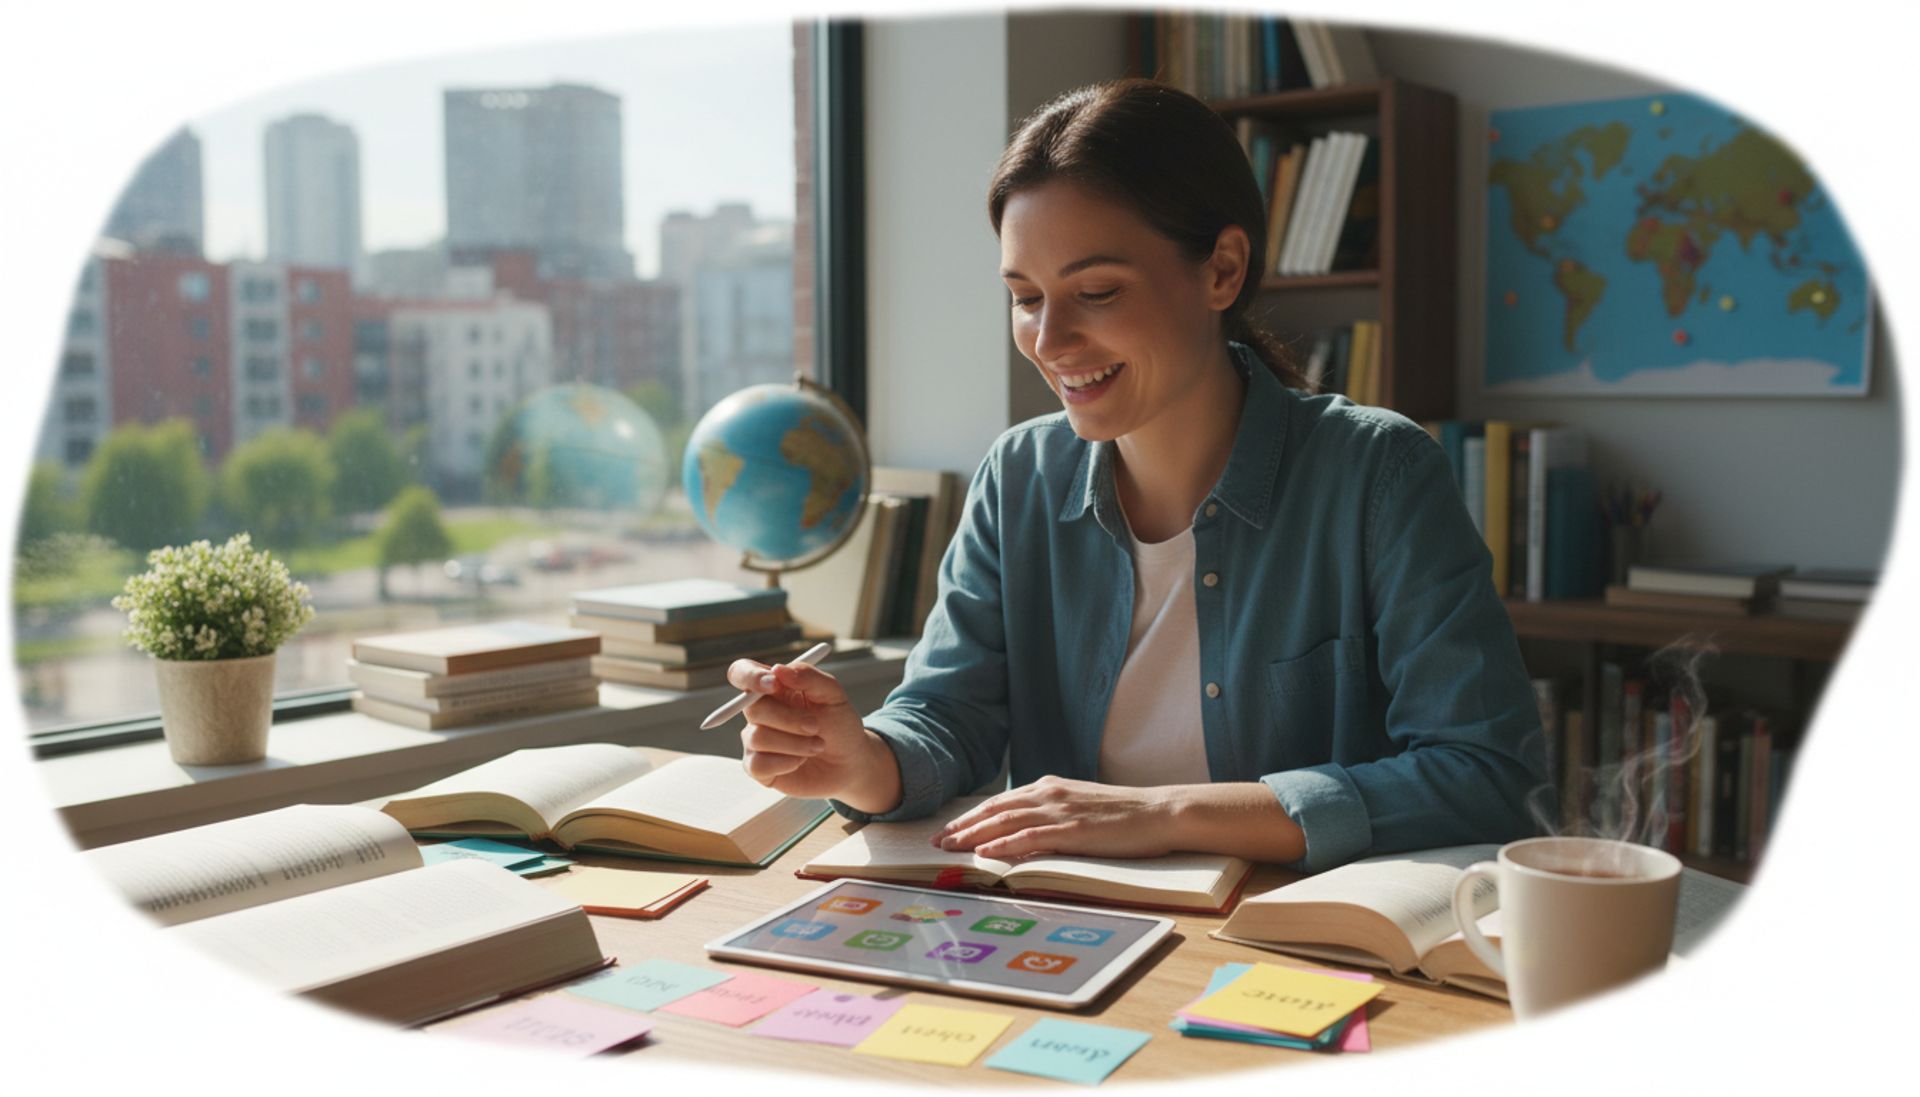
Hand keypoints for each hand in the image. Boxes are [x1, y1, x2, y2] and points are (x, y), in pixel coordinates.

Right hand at [727, 658, 897, 808]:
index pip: (742, 673)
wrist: (850, 763)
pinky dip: (786, 763)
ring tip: (817, 745)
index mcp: (773, 688)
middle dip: (787, 718)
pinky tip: (800, 761)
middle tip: (814, 726)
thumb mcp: (833, 695)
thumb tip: (778, 669)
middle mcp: (760, 712)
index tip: (774, 683)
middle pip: (751, 707)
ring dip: (795, 743)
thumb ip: (809, 677)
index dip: (750, 676)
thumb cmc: (839, 725)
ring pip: (757, 737)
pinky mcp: (758, 767)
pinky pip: (758, 764)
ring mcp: (756, 740)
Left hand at [930, 776, 1179, 859]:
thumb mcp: (1081, 807)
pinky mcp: (1073, 830)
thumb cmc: (1124, 815)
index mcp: (1050, 787)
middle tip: (937, 842)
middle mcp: (1049, 793)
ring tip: (950, 849)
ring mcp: (1060, 810)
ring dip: (974, 836)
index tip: (950, 831)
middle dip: (963, 827)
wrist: (1160, 811)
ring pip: (1006, 821)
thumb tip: (1027, 831)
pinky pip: (1031, 837)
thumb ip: (1053, 815)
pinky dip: (1004, 845)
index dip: (972, 817)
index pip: (1001, 802)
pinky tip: (986, 854)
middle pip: (995, 810)